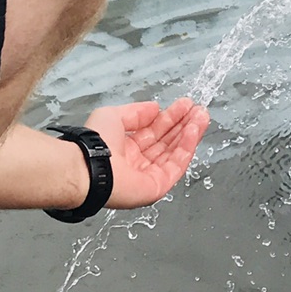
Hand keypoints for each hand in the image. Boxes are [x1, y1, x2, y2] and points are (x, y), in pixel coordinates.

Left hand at [83, 97, 209, 208]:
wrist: (89, 166)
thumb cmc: (95, 143)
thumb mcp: (114, 115)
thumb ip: (137, 112)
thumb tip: (155, 108)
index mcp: (126, 148)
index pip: (155, 131)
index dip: (171, 117)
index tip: (185, 105)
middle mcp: (138, 162)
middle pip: (168, 142)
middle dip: (184, 124)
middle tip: (198, 110)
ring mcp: (148, 175)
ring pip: (175, 153)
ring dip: (190, 134)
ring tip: (201, 117)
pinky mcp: (158, 186)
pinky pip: (177, 165)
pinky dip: (187, 147)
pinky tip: (193, 131)